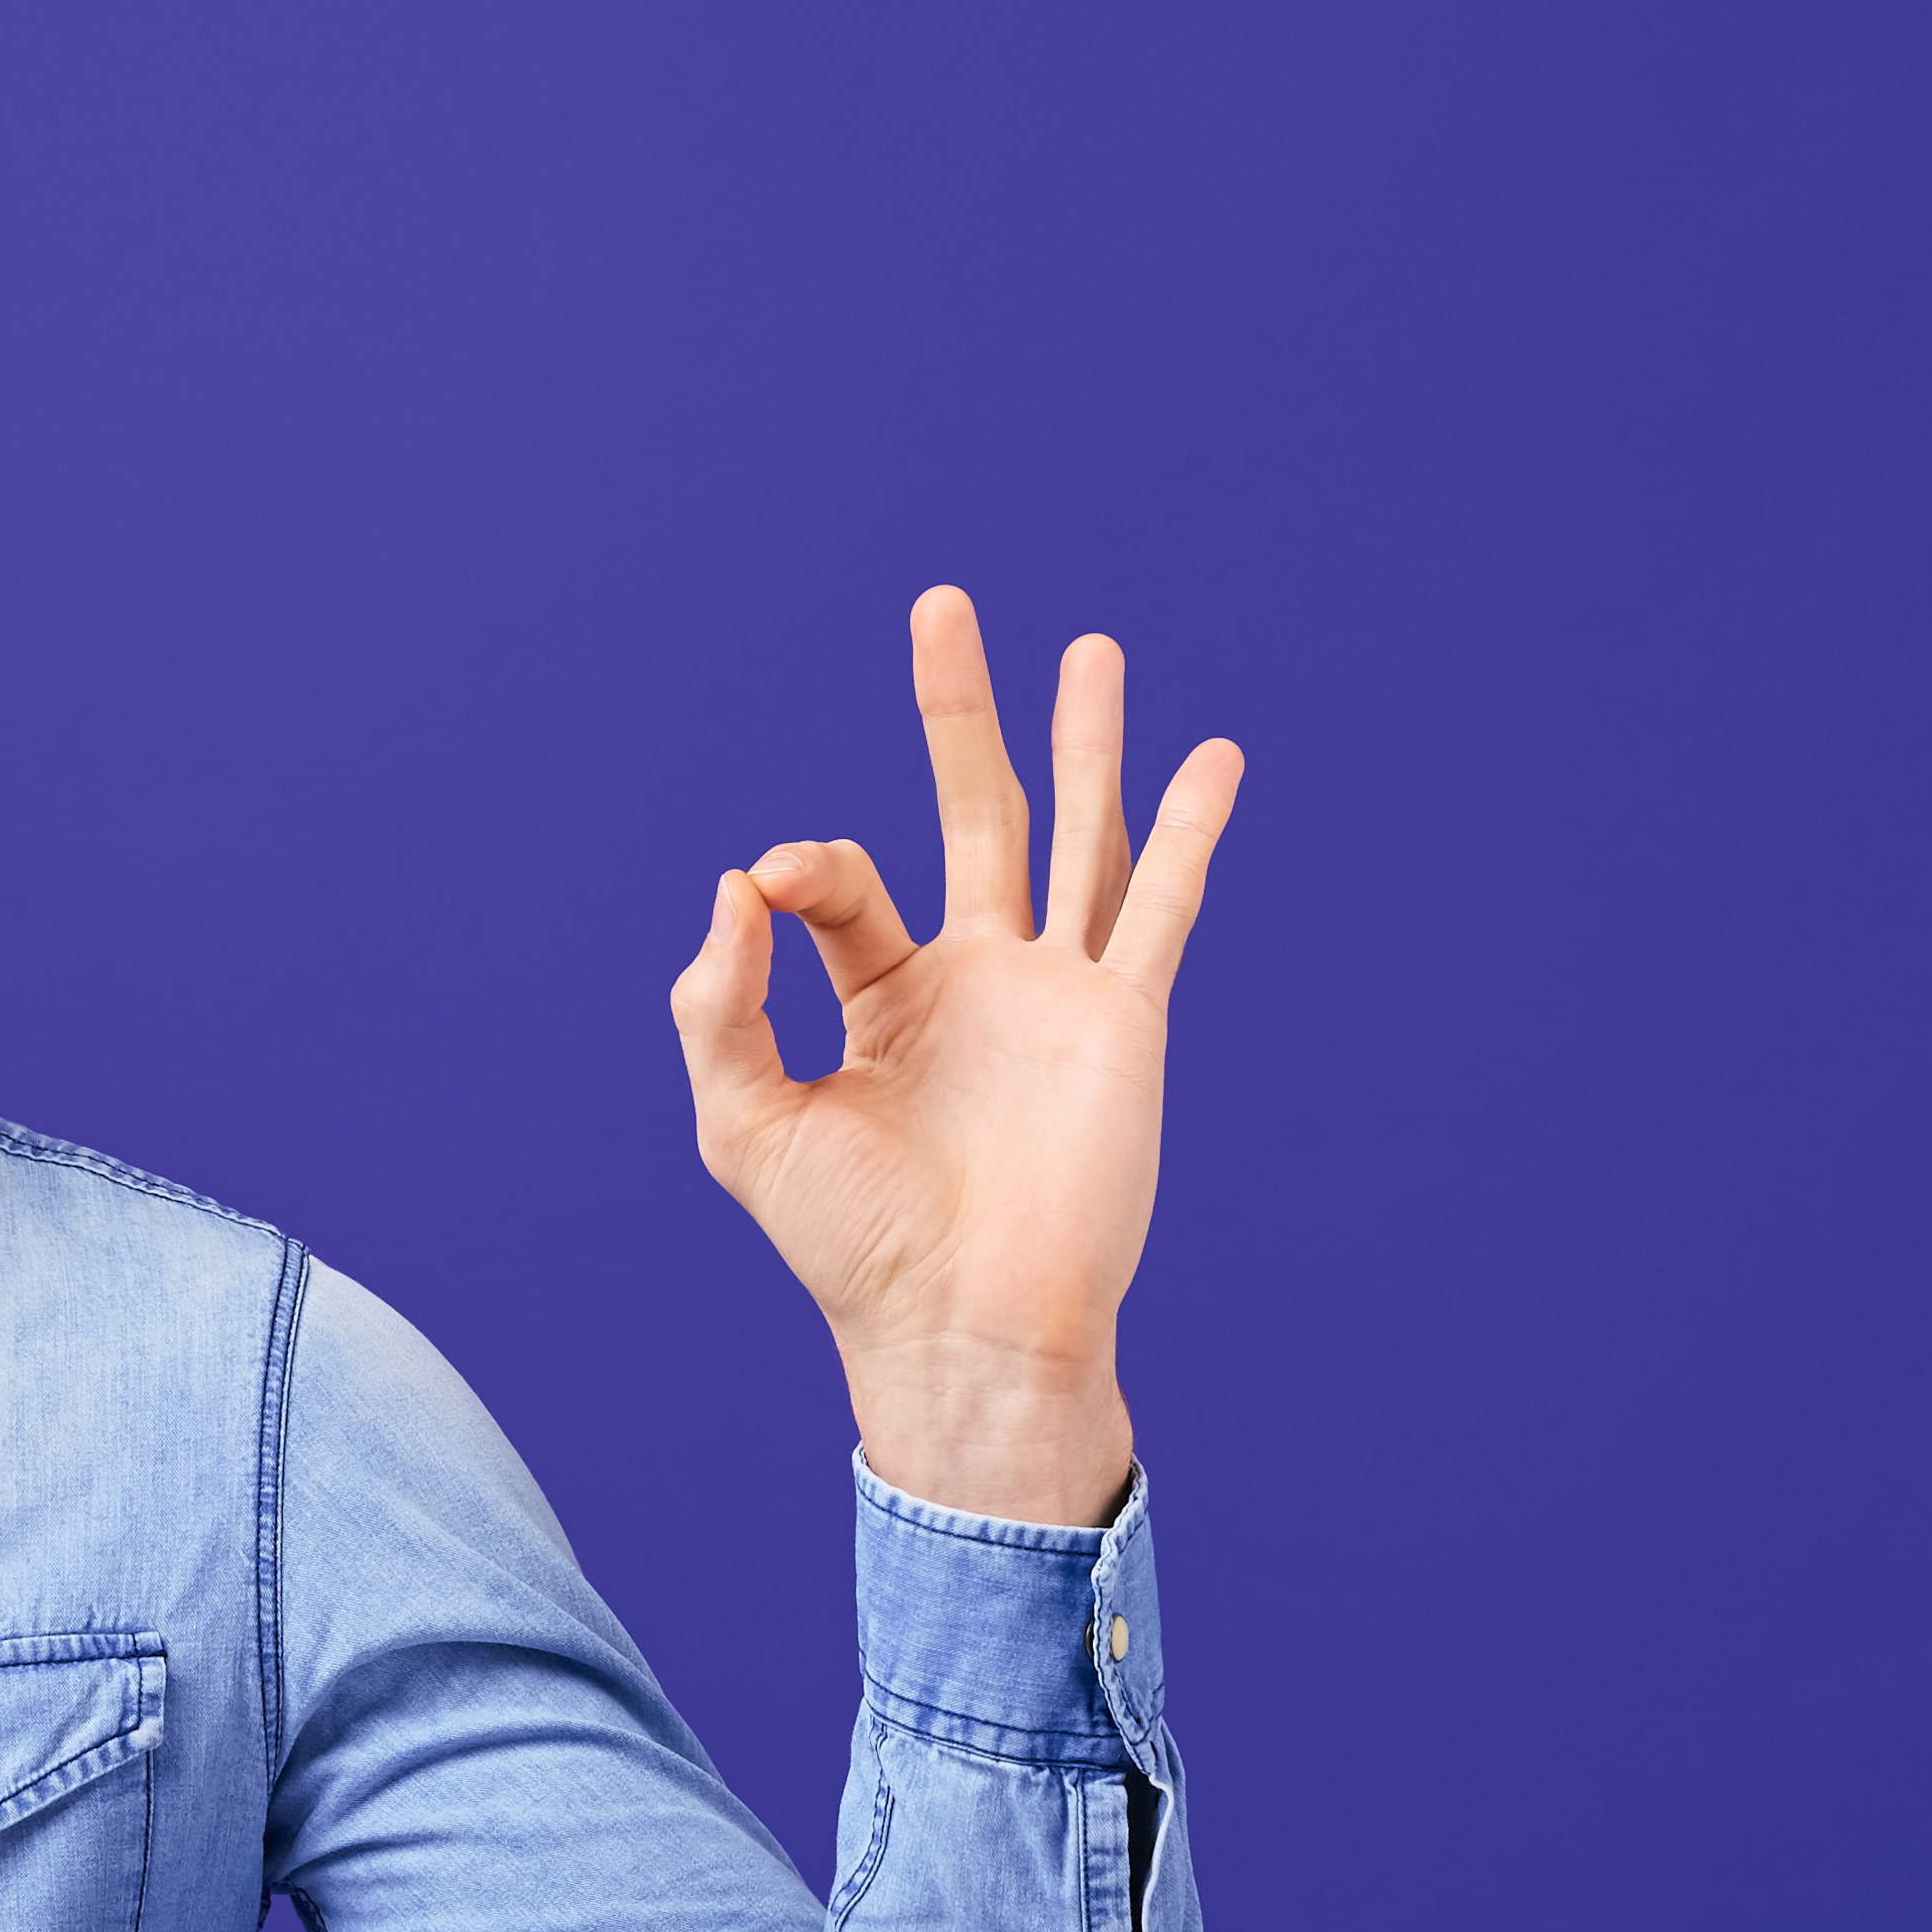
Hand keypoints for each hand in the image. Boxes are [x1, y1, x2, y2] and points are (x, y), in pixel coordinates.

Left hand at [669, 585, 1243, 1524]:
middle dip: (957, 713)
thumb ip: (717, 1004)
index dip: (804, 870)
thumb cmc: (852, 1249)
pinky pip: (1160, 905)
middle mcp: (976, 984)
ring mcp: (1054, 997)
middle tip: (943, 604)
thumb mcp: (742, 1125)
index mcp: (883, 1004)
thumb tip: (735, 884)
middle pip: (972, 812)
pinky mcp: (1121, 1022)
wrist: (966, 1328)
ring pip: (1076, 836)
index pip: (843, 889)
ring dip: (1085, 742)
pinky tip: (1214, 756)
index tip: (770, 888)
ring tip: (1093, 649)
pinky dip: (1189, 829)